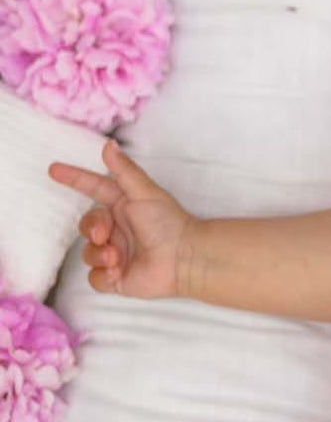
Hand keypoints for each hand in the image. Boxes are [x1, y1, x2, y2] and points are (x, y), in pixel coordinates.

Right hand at [48, 139, 194, 298]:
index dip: (75, 179)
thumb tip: (109, 144)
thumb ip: (124, 170)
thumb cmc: (169, 222)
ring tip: (117, 257)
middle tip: (104, 234)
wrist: (185, 258)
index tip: (53, 169)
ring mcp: (117, 253)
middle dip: (91, 229)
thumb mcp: (145, 192)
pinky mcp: (118, 278)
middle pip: (86, 225)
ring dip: (99, 254)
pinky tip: (119, 272)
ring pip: (88, 253)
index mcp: (123, 206)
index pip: (94, 188)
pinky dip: (104, 275)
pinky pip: (95, 278)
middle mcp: (118, 229)